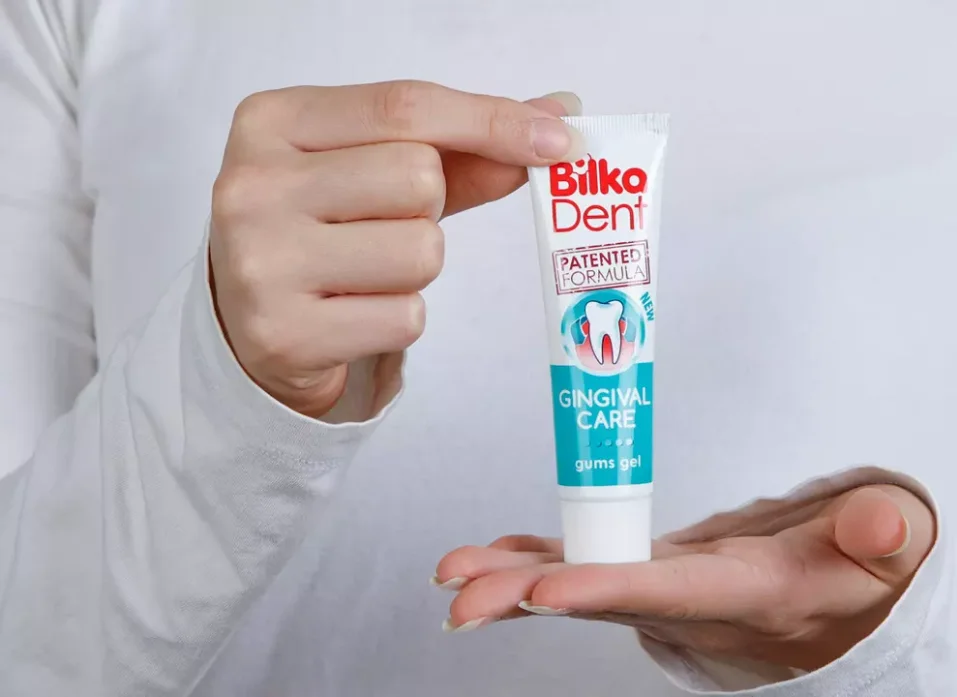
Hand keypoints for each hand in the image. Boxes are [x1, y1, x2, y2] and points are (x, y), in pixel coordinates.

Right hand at [210, 81, 582, 416]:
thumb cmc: (325, 230)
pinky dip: (399, 318)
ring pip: (421, 251)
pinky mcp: (284, 333)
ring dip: (417, 268)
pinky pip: (407, 317)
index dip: (491, 121)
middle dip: (430, 208)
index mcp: (272, 121)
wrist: (248, 323)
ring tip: (365, 271)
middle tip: (381, 225)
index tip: (557, 138)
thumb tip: (556, 116)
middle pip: (418, 178)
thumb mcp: (374, 171)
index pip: (404, 107)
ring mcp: (261, 261)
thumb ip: (462, 146)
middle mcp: (252, 184)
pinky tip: (353, 313)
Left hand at [434, 484, 934, 671]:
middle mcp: (689, 602)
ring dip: (511, 580)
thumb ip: (884, 537)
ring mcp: (663, 588)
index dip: (605, 592)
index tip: (544, 593)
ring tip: (451, 574)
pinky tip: (491, 553)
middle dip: (526, 598)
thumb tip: (882, 523)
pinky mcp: (652, 568)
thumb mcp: (890, 550)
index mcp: (744, 594)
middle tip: (459, 596)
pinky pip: (584, 564)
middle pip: (599, 598)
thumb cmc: (860, 572)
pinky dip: (533, 558)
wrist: (838, 602)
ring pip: (578, 583)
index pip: (668, 594)